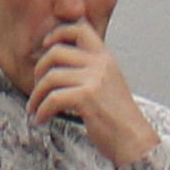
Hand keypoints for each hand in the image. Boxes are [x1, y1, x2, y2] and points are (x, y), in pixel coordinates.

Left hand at [22, 22, 159, 169]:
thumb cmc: (119, 118)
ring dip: (37, 95)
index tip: (46, 45)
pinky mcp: (86, 97)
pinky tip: (42, 119)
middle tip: (36, 86)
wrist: (134, 140)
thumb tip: (59, 65)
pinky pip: (52, 98)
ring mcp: (94, 80)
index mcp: (105, 58)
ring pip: (50, 77)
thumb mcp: (108, 84)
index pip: (79, 29)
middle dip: (39, 69)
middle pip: (56, 52)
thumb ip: (90, 70)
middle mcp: (100, 64)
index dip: (58, 33)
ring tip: (35, 108)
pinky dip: (42, 110)